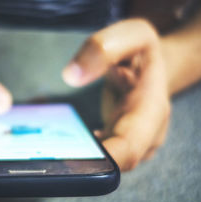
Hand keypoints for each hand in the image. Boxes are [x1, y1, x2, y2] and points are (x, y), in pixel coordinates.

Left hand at [63, 19, 170, 170]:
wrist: (151, 68)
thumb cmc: (141, 52)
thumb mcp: (131, 34)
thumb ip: (103, 49)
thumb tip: (71, 76)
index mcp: (151, 110)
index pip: (131, 145)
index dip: (106, 159)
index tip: (76, 164)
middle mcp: (146, 136)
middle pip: (116, 164)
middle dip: (85, 167)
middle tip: (49, 165)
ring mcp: (133, 146)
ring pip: (107, 166)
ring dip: (80, 163)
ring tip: (49, 158)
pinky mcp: (119, 148)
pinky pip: (101, 158)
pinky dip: (81, 155)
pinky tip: (58, 150)